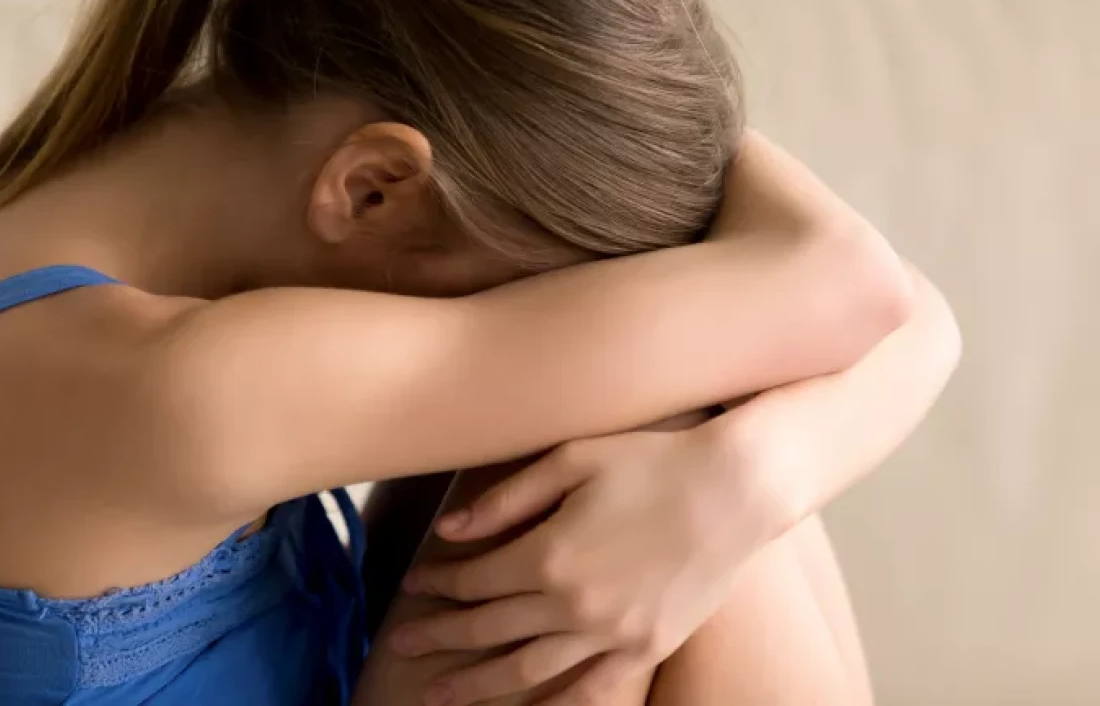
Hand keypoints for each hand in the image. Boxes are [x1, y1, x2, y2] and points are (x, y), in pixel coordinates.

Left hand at [391, 419, 779, 704]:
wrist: (737, 488)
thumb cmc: (652, 461)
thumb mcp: (571, 460)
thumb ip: (506, 500)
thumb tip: (449, 530)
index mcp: (548, 555)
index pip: (473, 581)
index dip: (437, 586)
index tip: (413, 587)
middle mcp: (573, 605)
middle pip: (488, 630)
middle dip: (440, 637)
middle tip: (404, 645)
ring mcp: (612, 635)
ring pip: (527, 670)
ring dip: (477, 682)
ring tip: (439, 691)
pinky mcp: (647, 649)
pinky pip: (591, 691)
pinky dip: (554, 705)